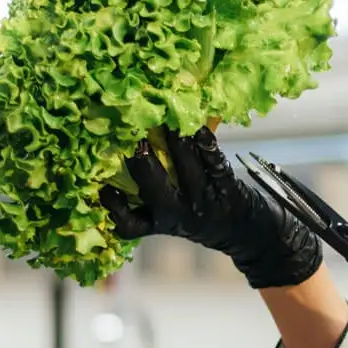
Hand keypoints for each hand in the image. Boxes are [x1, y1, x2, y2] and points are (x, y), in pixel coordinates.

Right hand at [99, 126, 322, 288]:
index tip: (102, 188)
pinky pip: (215, 163)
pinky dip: (205, 144)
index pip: (129, 224)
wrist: (245, 229)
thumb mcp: (168, 214)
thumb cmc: (197, 213)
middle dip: (142, 162)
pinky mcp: (229, 189)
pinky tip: (197, 127)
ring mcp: (204, 202)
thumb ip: (146, 190)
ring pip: (186, 170)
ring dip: (174, 143)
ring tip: (165, 119)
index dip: (114, 208)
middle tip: (133, 136)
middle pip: (155, 191)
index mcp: (157, 222)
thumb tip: (119, 145)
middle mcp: (178, 214)